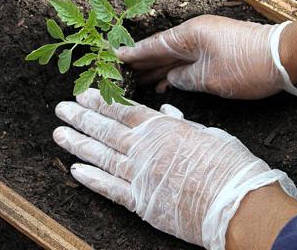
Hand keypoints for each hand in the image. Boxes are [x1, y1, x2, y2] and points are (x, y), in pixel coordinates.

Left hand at [53, 89, 296, 248]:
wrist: (236, 203)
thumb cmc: (227, 165)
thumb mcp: (207, 133)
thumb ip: (181, 124)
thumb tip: (166, 113)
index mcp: (160, 129)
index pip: (122, 111)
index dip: (100, 101)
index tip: (83, 93)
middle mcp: (143, 150)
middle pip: (105, 131)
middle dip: (81, 118)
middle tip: (62, 108)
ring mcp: (139, 176)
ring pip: (101, 156)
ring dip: (78, 144)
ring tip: (60, 134)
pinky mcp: (140, 202)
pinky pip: (110, 189)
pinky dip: (91, 180)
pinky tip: (75, 170)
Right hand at [118, 15, 296, 98]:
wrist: (285, 57)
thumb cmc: (248, 66)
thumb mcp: (210, 78)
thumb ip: (184, 79)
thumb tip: (171, 79)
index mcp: (189, 35)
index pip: (153, 46)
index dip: (134, 54)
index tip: (115, 56)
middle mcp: (194, 35)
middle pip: (161, 50)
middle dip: (142, 63)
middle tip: (121, 73)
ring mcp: (205, 42)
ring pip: (174, 57)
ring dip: (157, 69)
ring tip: (138, 81)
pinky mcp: (215, 51)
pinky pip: (187, 61)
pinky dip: (175, 72)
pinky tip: (165, 83)